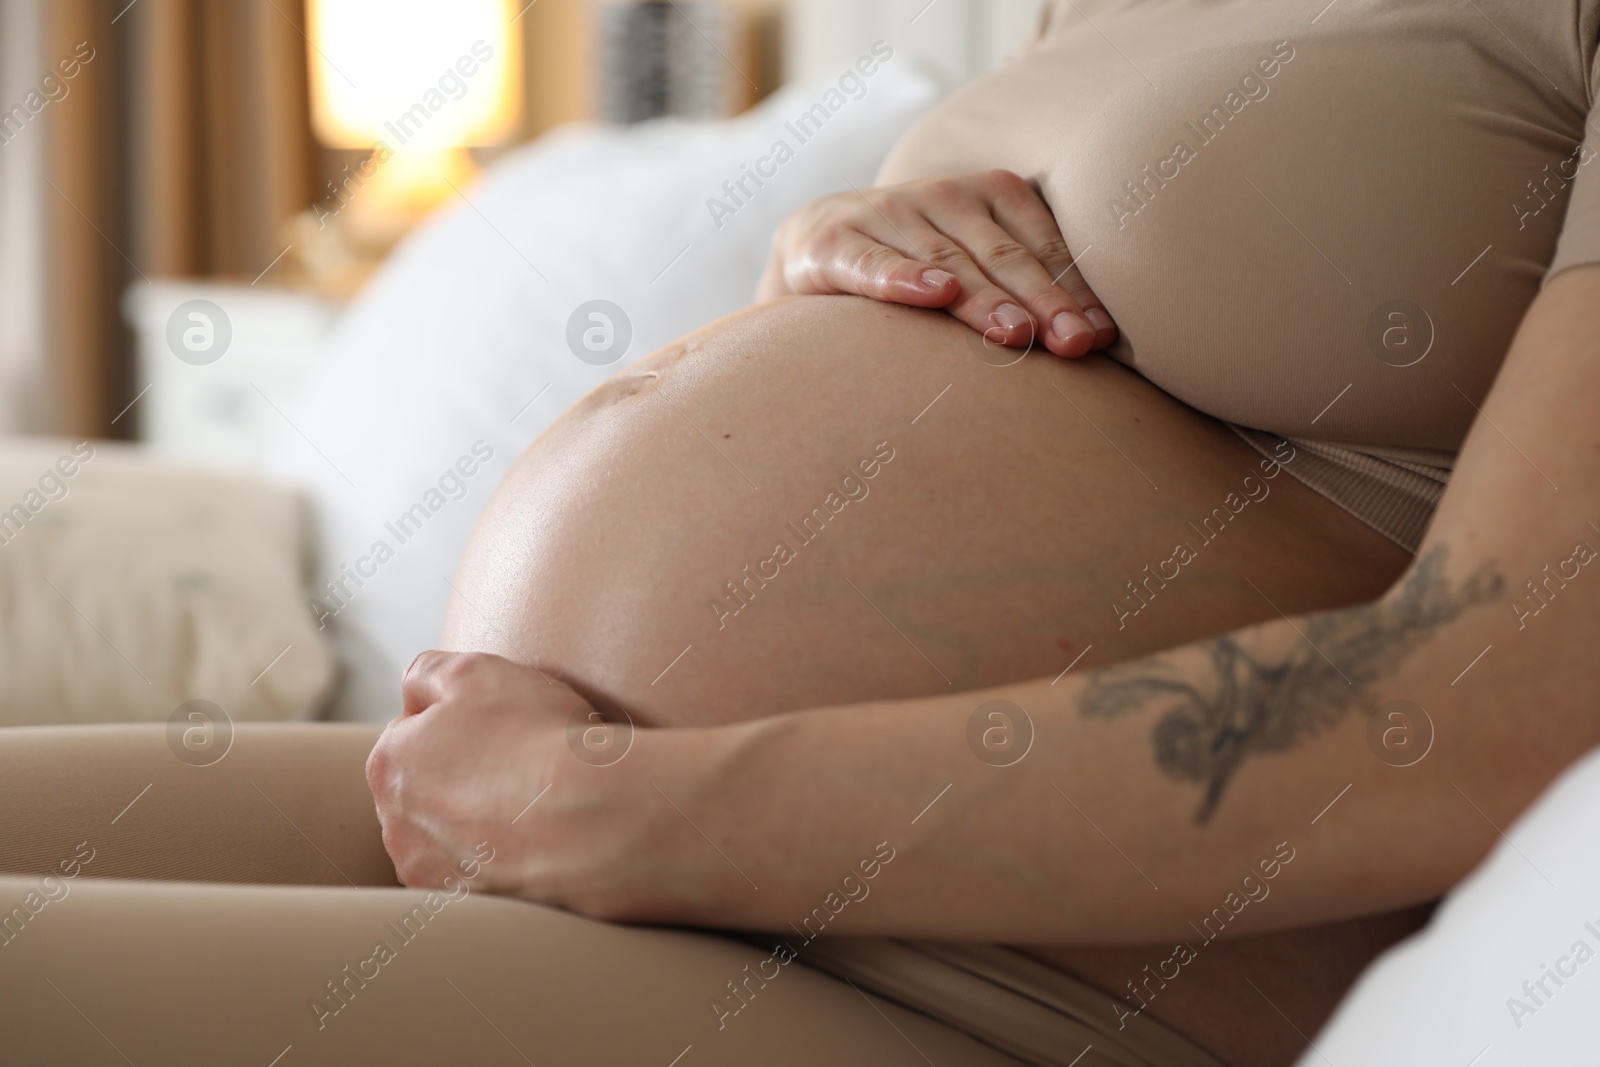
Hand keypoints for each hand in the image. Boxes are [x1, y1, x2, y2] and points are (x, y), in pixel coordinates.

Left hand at [366, 651, 648, 913]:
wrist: (590, 821)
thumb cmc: (536, 739)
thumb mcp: (477, 672)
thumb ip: (428, 672)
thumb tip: (414, 691)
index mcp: (389, 762)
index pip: (415, 731)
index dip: (463, 723)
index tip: (503, 727)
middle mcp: (394, 823)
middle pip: (427, 785)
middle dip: (461, 774)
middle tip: (519, 763)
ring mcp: (428, 870)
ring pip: (448, 832)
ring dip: (476, 819)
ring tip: (531, 806)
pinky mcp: (465, 904)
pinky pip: (475, 872)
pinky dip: (496, 858)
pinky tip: (532, 842)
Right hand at [756, 169, 1115, 357]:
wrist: (816, 241)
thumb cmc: (921, 262)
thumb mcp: (977, 259)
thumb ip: (1028, 285)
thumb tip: (1101, 339)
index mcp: (992, 194)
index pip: (1042, 246)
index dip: (1074, 290)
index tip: (1102, 337)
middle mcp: (945, 195)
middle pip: (1003, 255)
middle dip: (1043, 301)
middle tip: (1074, 343)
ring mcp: (888, 214)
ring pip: (946, 261)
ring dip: (984, 299)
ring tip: (1017, 334)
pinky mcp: (835, 242)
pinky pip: (873, 263)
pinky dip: (903, 279)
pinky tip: (933, 296)